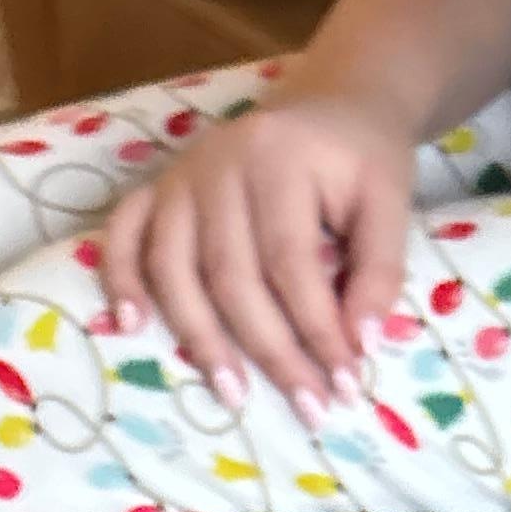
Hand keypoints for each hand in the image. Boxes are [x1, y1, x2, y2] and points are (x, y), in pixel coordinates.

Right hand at [97, 90, 416, 421]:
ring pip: (176, 268)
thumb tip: (361, 344)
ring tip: (234, 396)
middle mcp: (218, 164)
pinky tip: (130, 327)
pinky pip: (125, 234)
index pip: (290, 263)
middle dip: (271, 351)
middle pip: (232, 276)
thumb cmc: (359, 158)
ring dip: (201, 338)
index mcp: (277, 159)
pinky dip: (121, 279)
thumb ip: (380, 269)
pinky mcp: (158, 187)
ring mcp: (180, 176)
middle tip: (307, 408)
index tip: (345, 384)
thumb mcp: (389, 200)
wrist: (328, 103)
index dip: (316, 330)